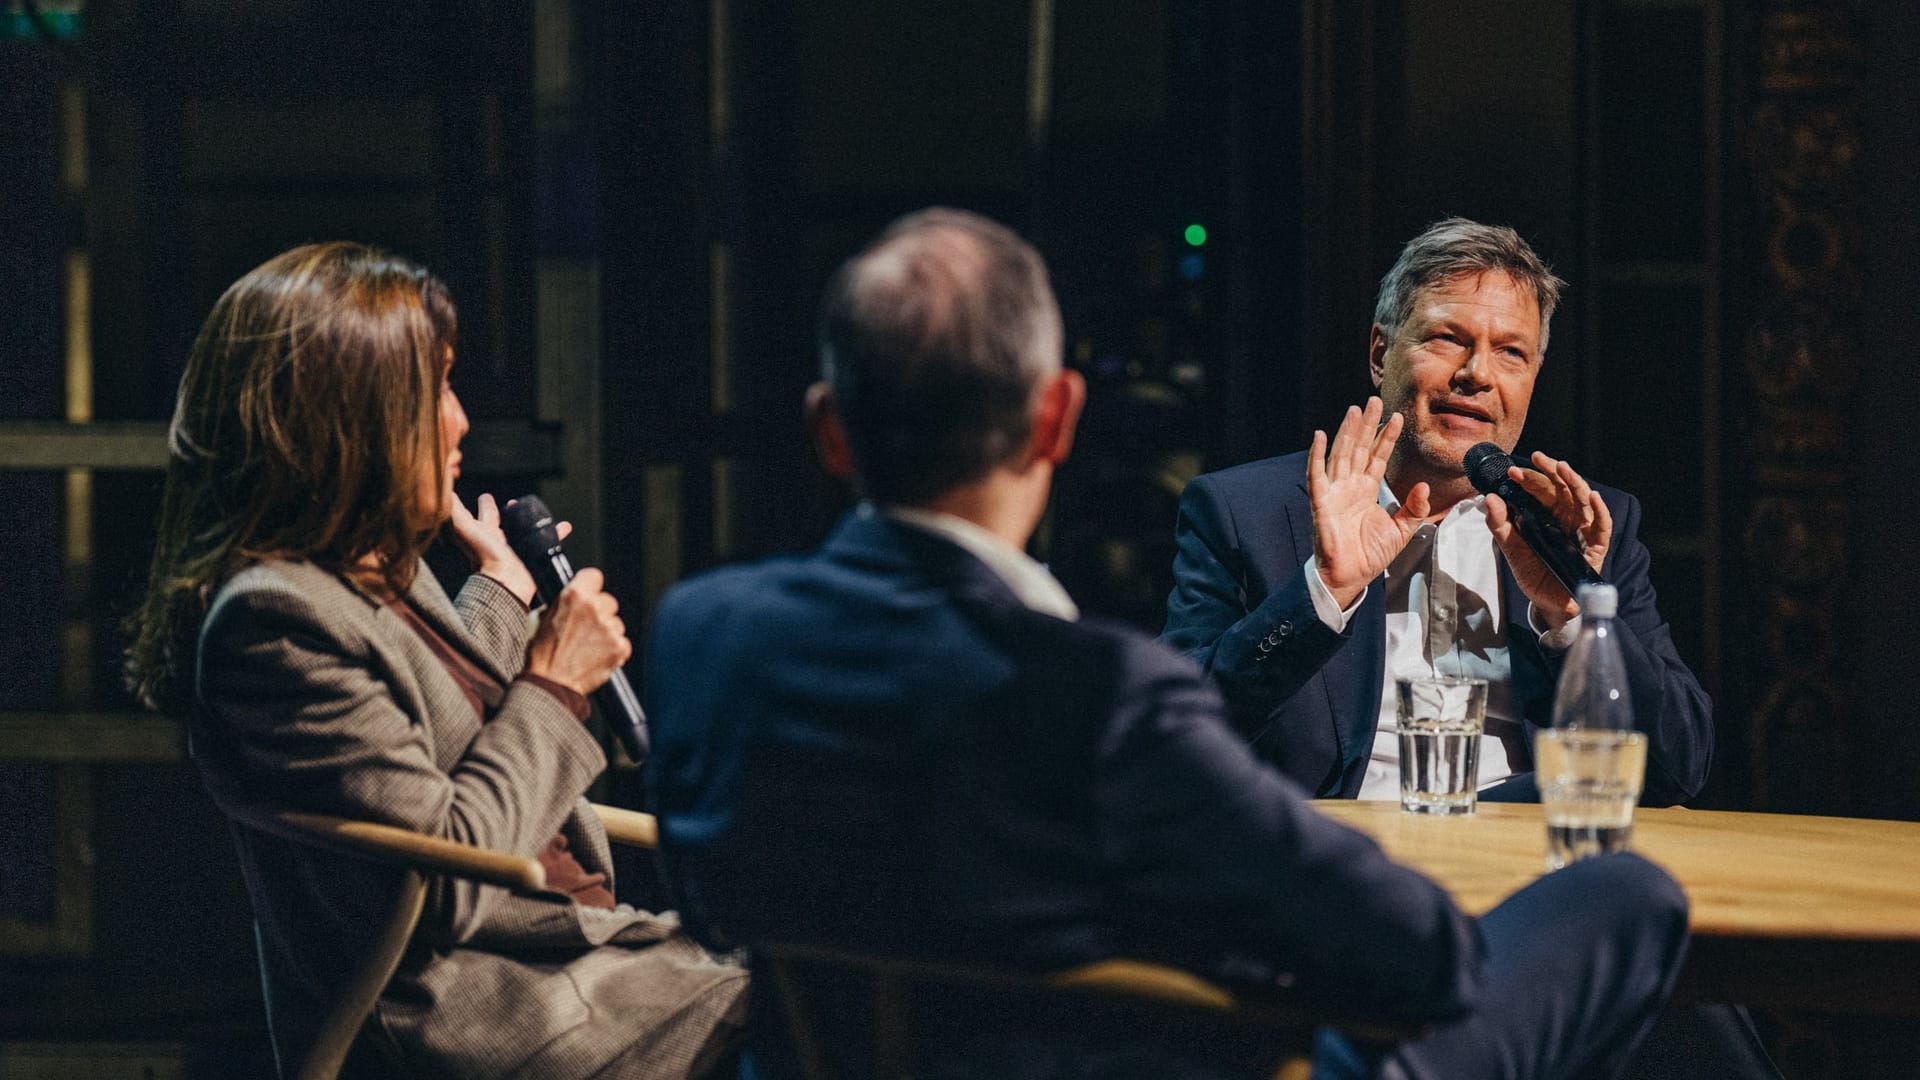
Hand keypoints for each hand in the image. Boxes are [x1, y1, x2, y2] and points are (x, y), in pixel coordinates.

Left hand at [447, 493, 570, 607]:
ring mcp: (518, 548)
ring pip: (528, 530)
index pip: (484, 514)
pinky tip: (565, 526)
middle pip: (506, 522)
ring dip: (535, 521)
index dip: (484, 504)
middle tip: (515, 501)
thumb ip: (454, 509)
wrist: (505, 582)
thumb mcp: (463, 528)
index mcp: (484, 532)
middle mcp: (501, 540)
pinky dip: (556, 533)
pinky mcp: (533, 556)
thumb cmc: (482, 555)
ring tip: (543, 512)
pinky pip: (547, 541)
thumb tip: (445, 490)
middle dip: (510, 511)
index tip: (486, 495)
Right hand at [524, 568, 631, 695]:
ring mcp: (609, 627)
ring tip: (587, 647)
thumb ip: (562, 602)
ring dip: (607, 632)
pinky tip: (597, 656)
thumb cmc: (542, 653)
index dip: (590, 585)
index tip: (589, 593)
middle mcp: (594, 608)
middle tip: (584, 629)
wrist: (550, 683)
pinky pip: (622, 642)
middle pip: (608, 601)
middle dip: (600, 612)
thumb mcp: (542, 617)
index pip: (594, 575)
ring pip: (616, 622)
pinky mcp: (620, 647)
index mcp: (574, 595)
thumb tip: (572, 597)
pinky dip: (614, 649)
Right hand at [1308, 397, 1432, 607]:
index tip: (1398, 418)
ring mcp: (1334, 492)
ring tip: (1355, 410)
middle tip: (1374, 401)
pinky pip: (1317, 475)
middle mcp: (1350, 486)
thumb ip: (1414, 508)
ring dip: (1347, 432)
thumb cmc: (1370, 555)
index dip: (1387, 438)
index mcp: (1367, 490)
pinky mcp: (1321, 502)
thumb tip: (1424, 487)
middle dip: (1367, 425)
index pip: (1378, 457)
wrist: (1351, 576)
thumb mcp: (1401, 530)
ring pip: (1342, 454)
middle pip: (1359, 448)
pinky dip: (1317, 456)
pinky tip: (1321, 436)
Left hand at [1483, 451, 1611, 628]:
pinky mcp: (1596, 549)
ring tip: (1563, 467)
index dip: (1530, 479)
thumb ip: (1500, 525)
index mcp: (1549, 516)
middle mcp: (1567, 520)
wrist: (1548, 604)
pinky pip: (1603, 528)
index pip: (1543, 490)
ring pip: (1584, 502)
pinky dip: (1600, 512)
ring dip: (1575, 483)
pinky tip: (1593, 497)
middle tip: (1538, 457)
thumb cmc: (1534, 574)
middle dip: (1552, 472)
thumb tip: (1488, 498)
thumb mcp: (1512, 549)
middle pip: (1564, 490)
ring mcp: (1583, 532)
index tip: (1512, 472)